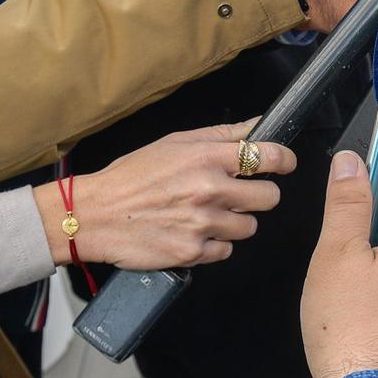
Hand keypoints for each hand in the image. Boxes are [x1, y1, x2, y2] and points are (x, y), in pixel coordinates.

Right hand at [34, 120, 294, 269]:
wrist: (94, 215)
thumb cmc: (132, 175)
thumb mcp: (175, 143)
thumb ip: (222, 135)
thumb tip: (258, 125)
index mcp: (208, 158)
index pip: (270, 157)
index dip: (284, 160)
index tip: (284, 164)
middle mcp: (210, 190)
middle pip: (270, 198)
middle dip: (259, 196)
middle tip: (239, 195)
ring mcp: (203, 224)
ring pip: (249, 227)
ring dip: (235, 222)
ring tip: (206, 214)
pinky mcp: (193, 253)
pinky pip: (226, 250)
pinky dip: (214, 244)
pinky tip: (193, 233)